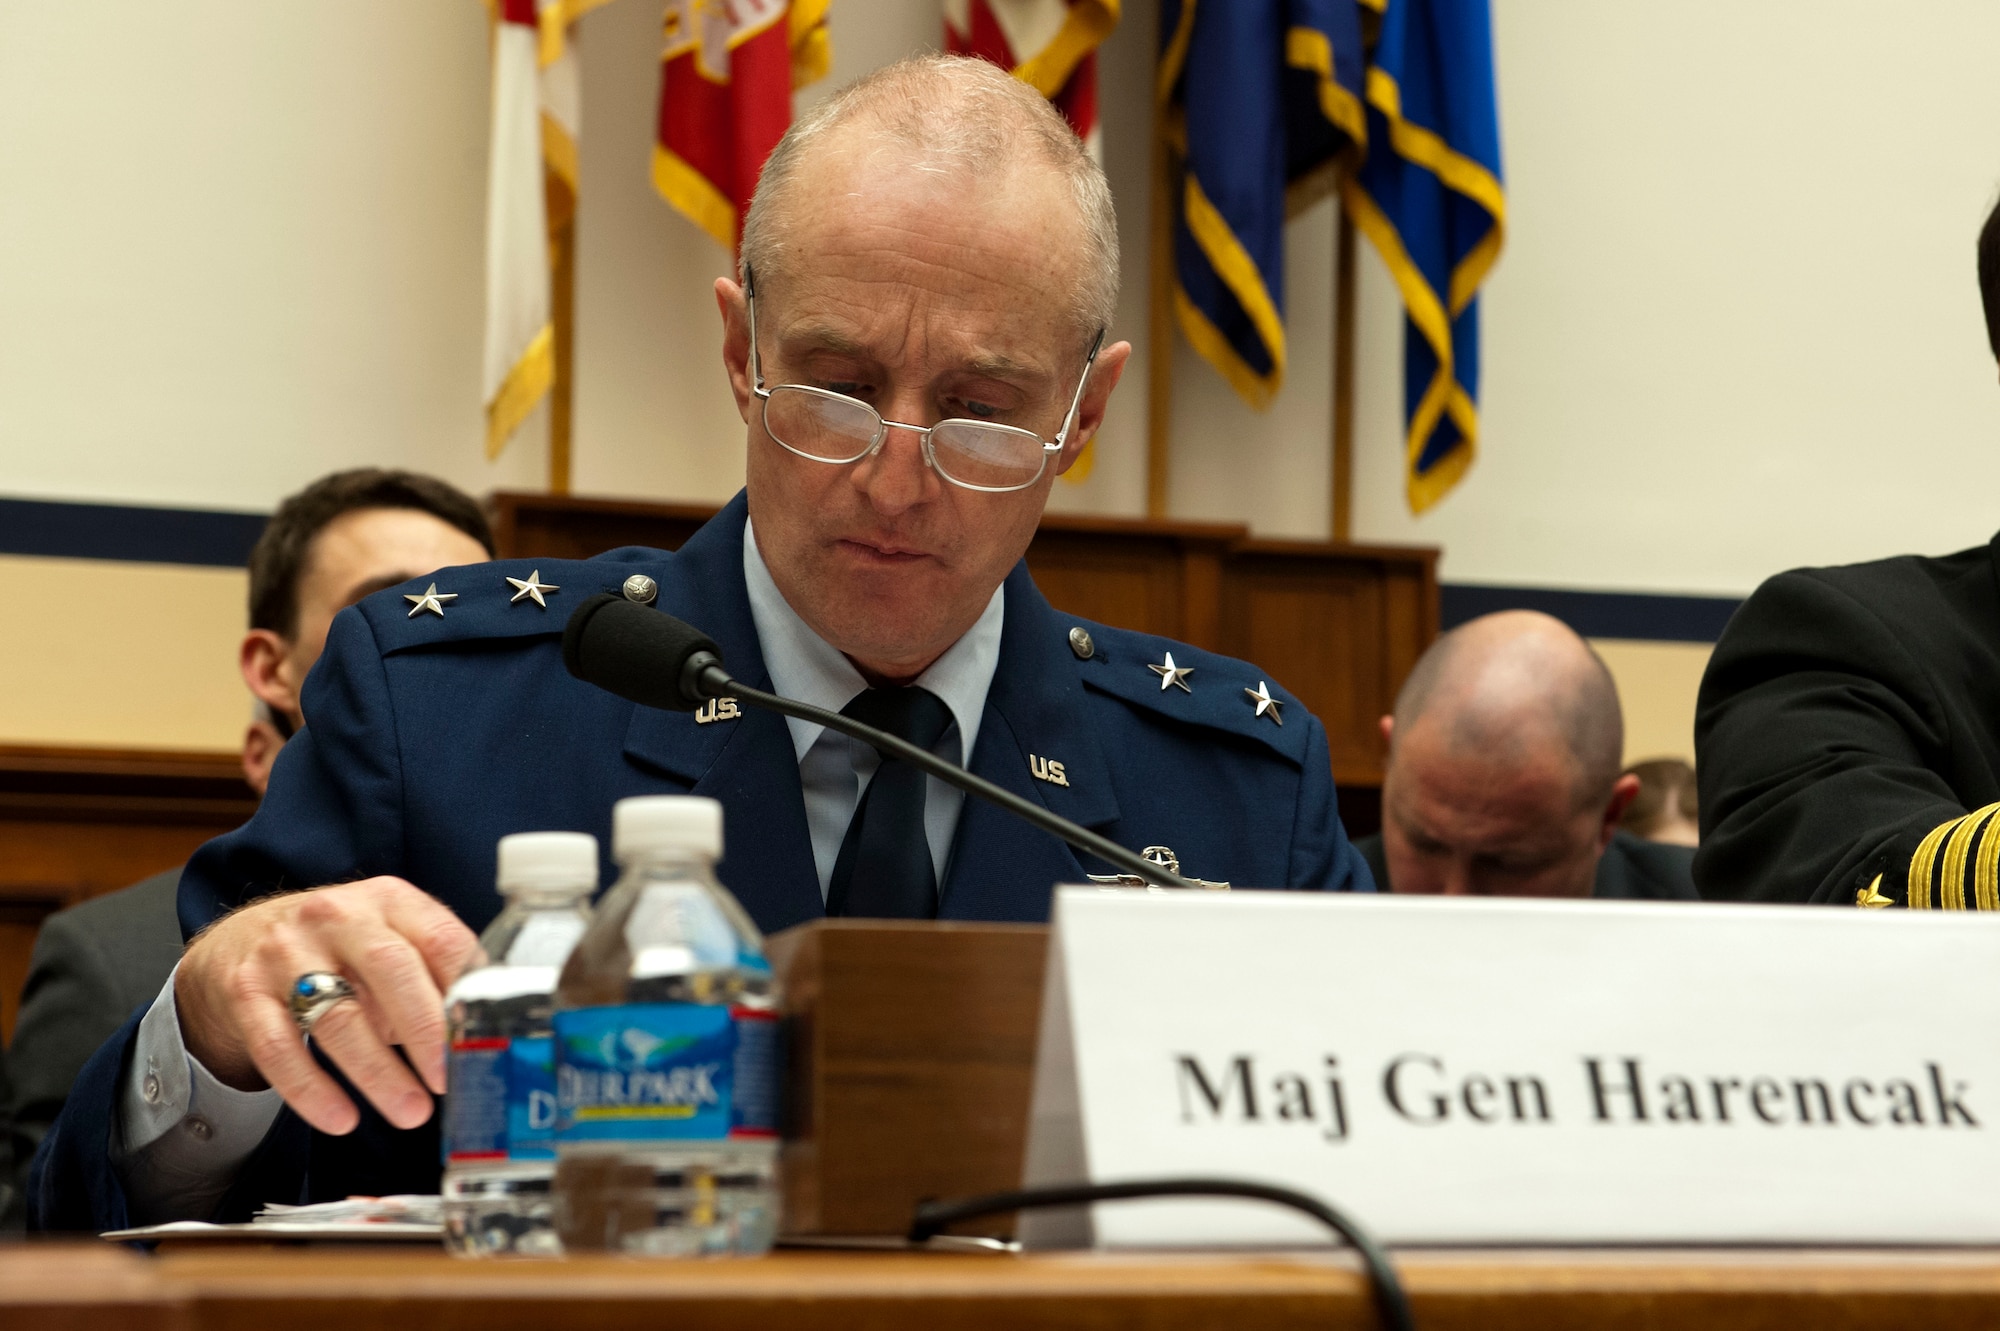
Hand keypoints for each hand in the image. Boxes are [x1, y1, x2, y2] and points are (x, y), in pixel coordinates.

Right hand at [174, 877, 478, 1134]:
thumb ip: (435, 977)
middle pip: (391, 969)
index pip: (440, 938)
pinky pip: (279, 1047)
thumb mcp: (391, 941)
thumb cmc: (341, 951)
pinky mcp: (246, 993)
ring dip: (378, 1072)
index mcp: (390, 901)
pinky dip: (311, 1089)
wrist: (240, 941)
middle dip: (425, 1029)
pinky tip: (341, 1119)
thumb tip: (486, 1035)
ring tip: (410, 1112)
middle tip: (446, 1080)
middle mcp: (338, 917)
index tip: (481, 1037)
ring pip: (338, 1016)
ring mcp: (286, 952)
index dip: (465, 990)